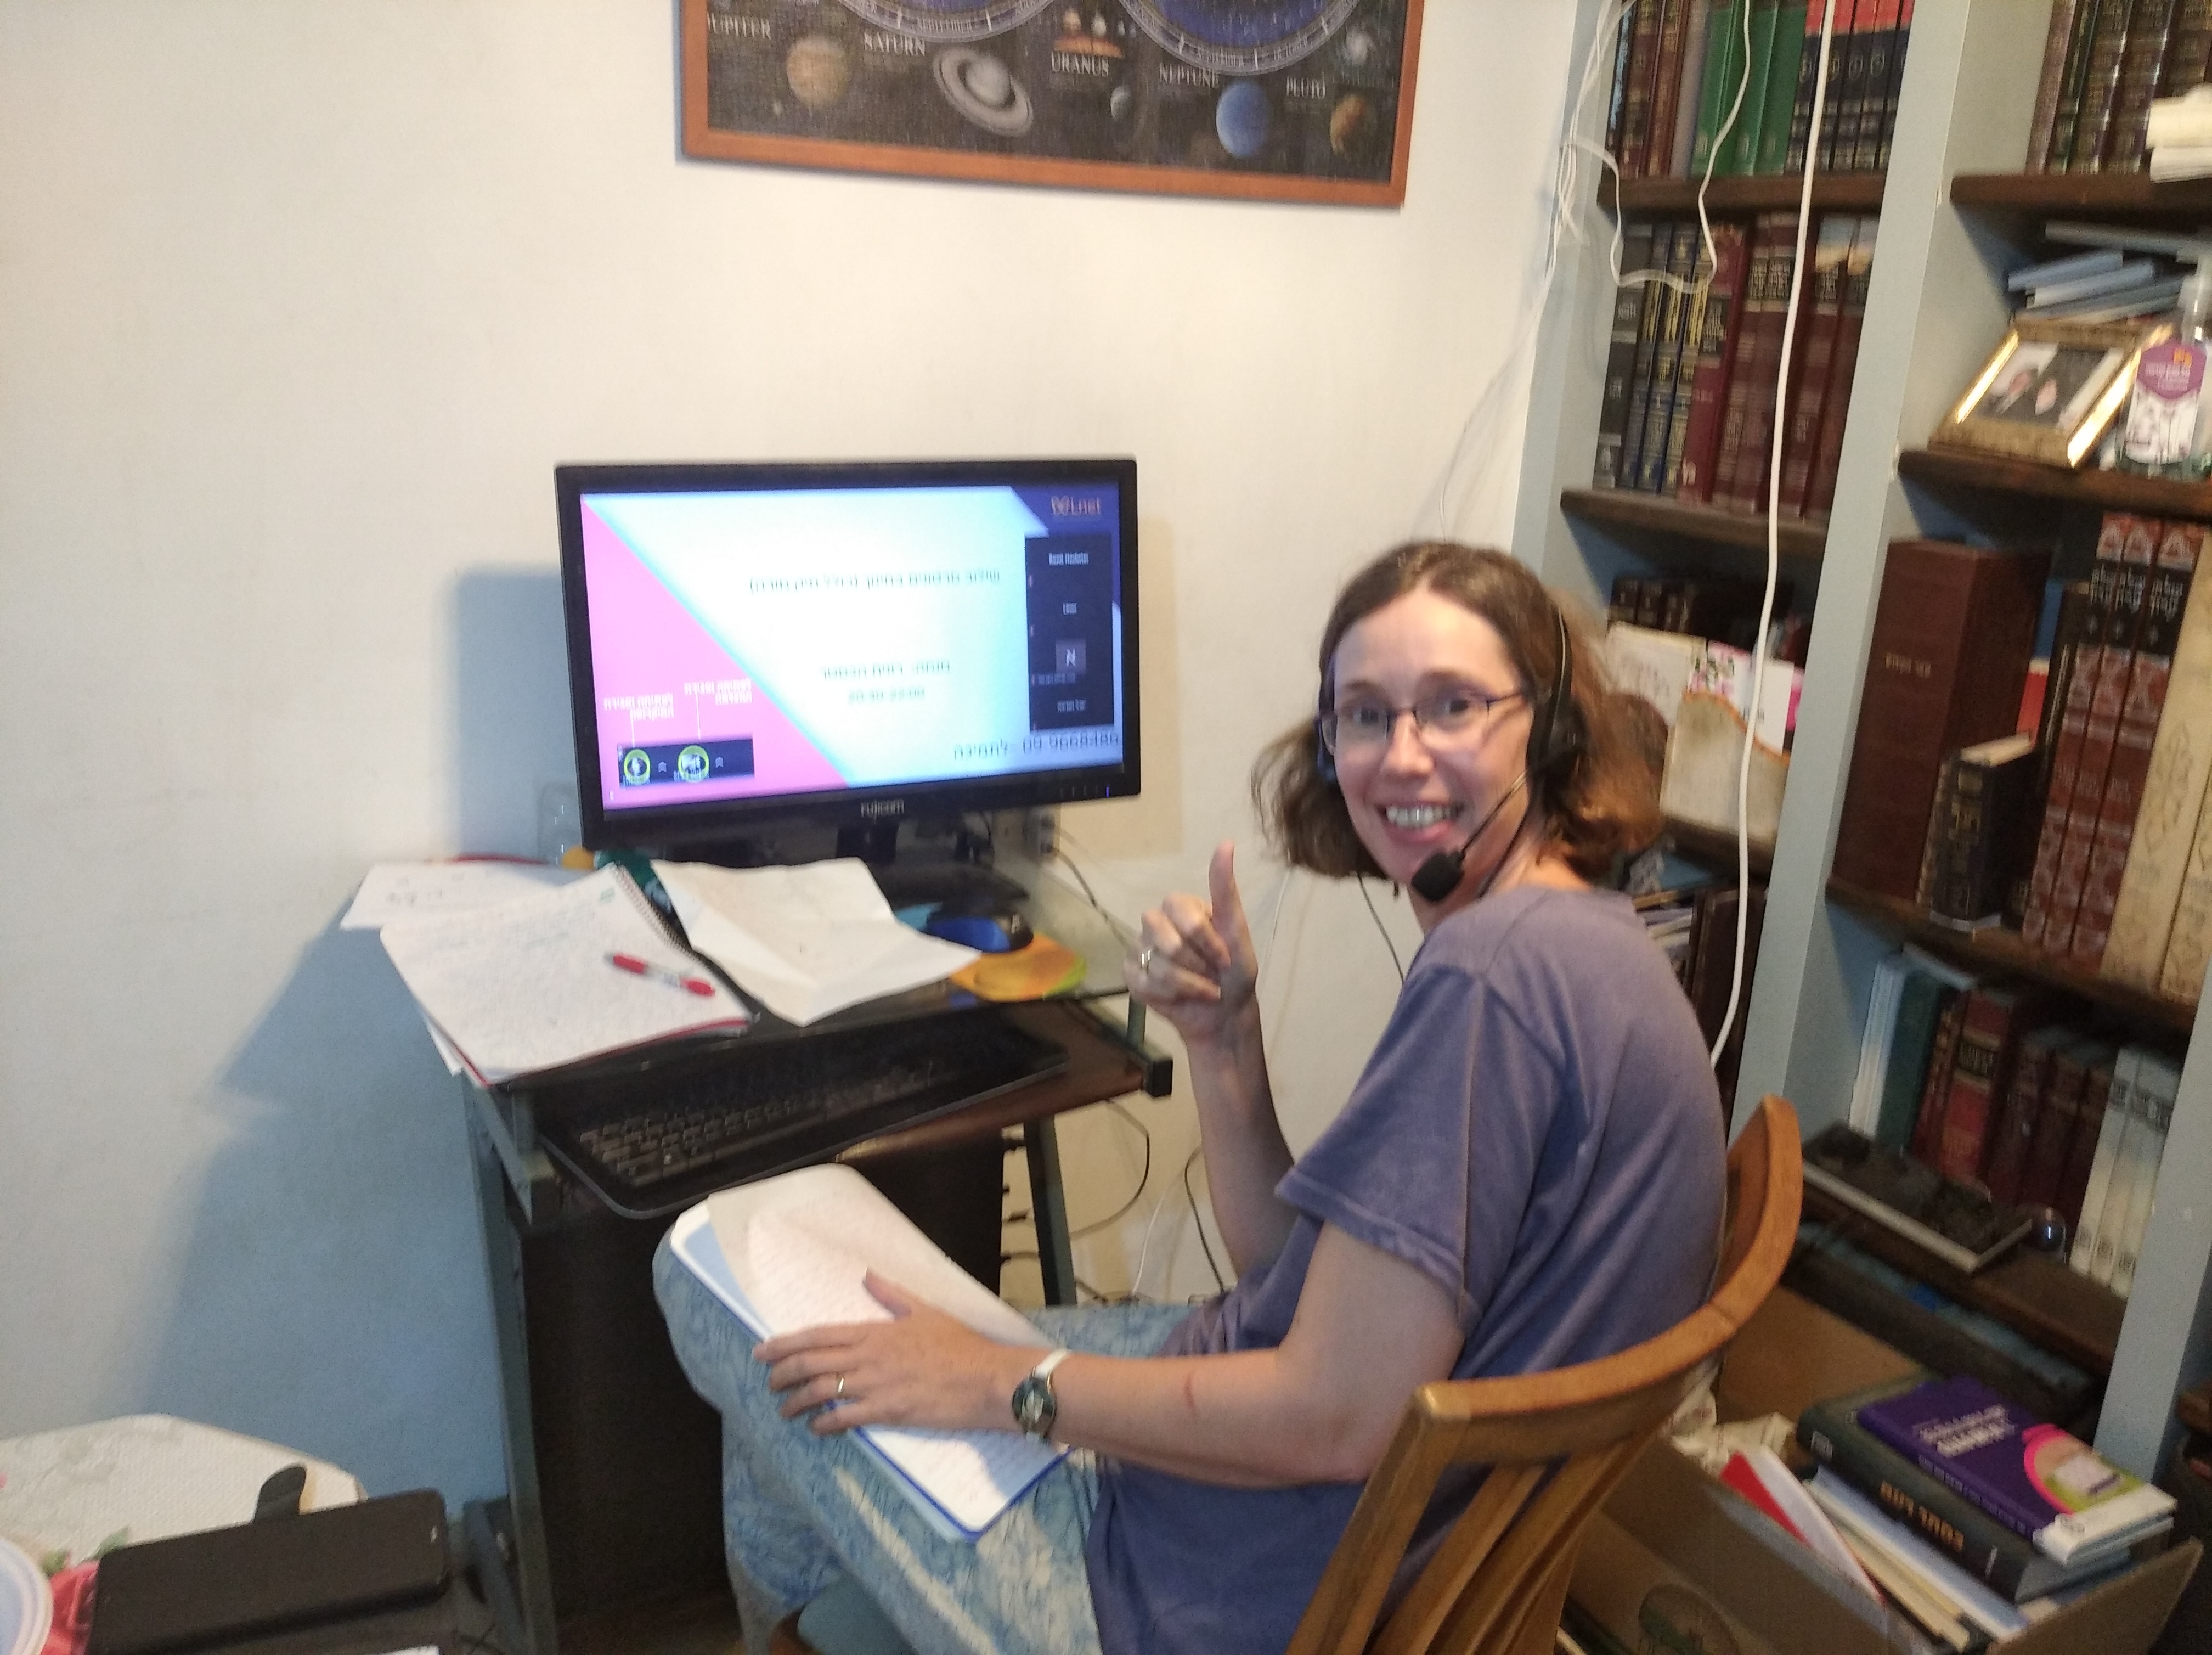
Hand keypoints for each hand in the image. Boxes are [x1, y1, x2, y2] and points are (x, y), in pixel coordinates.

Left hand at [754, 1273, 1032, 1435]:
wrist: (985, 1378)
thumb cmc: (959, 1344)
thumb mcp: (925, 1310)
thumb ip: (892, 1295)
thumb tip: (868, 1275)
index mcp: (874, 1331)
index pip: (818, 1335)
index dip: (786, 1343)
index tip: (763, 1350)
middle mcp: (867, 1356)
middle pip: (810, 1363)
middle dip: (782, 1373)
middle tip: (768, 1382)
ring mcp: (875, 1385)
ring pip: (821, 1392)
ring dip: (796, 1402)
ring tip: (785, 1409)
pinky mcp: (886, 1412)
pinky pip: (844, 1419)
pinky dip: (824, 1424)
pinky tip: (815, 1428)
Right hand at [1127, 841, 1258, 1046]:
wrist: (1224, 1015)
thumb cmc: (1234, 972)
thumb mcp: (1236, 930)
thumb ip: (1225, 889)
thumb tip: (1226, 842)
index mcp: (1182, 907)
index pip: (1181, 911)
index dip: (1205, 940)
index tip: (1225, 958)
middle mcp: (1157, 922)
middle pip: (1164, 937)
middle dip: (1194, 964)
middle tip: (1212, 975)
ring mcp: (1141, 947)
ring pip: (1155, 963)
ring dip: (1186, 985)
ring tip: (1202, 990)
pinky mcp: (1131, 973)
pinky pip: (1141, 981)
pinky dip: (1167, 996)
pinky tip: (1179, 999)